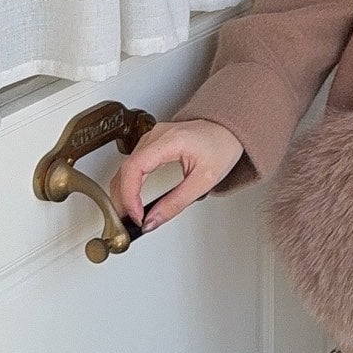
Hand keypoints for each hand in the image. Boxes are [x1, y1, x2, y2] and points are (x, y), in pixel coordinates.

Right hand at [108, 119, 245, 231]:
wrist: (230, 131)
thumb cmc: (223, 146)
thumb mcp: (204, 181)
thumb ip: (176, 203)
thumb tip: (153, 221)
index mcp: (170, 140)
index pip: (135, 167)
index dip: (129, 195)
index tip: (136, 215)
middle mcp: (157, 135)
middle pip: (126, 168)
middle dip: (122, 199)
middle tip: (128, 221)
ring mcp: (153, 137)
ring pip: (126, 166)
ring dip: (123, 192)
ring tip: (130, 214)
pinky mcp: (153, 142)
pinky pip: (134, 163)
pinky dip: (130, 183)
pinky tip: (132, 198)